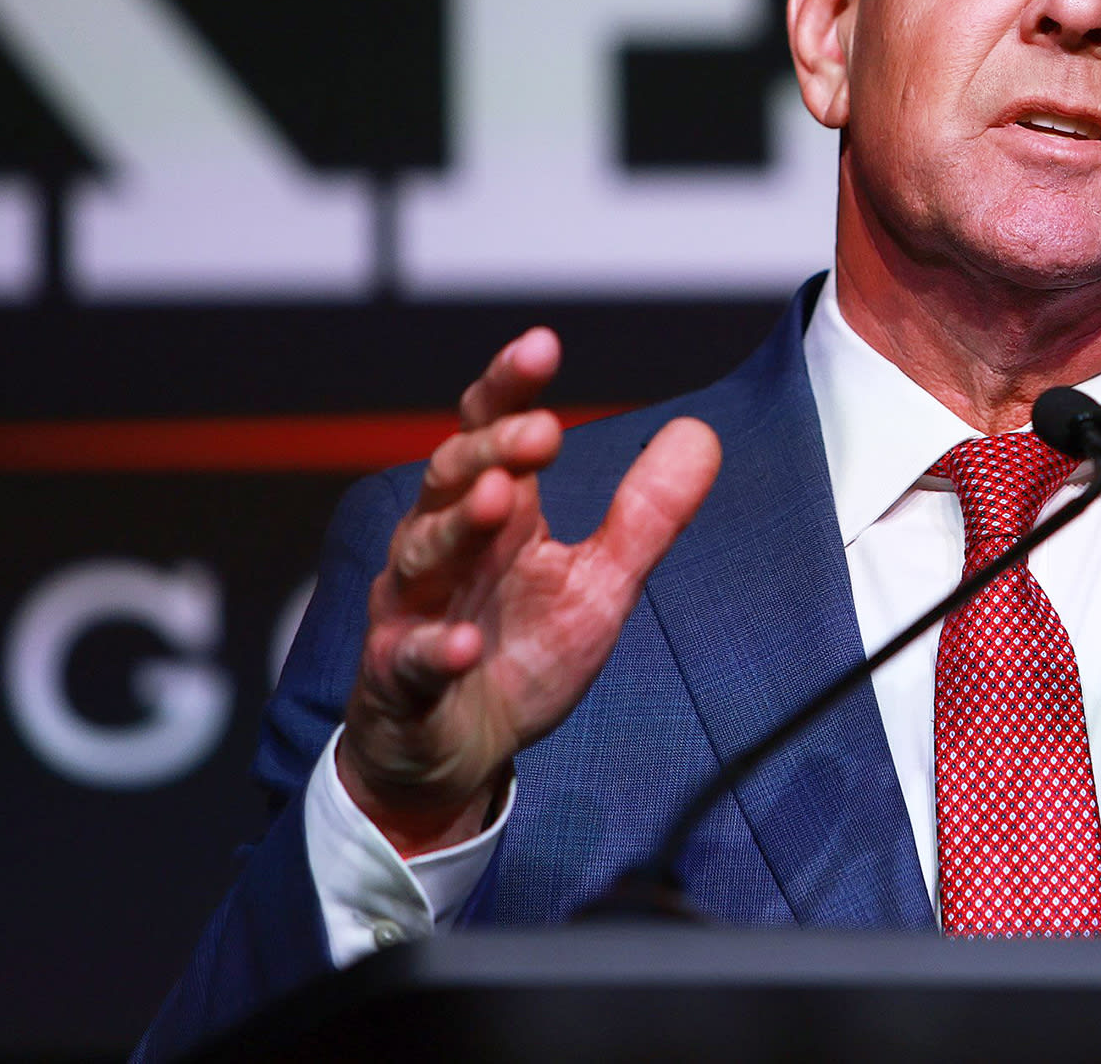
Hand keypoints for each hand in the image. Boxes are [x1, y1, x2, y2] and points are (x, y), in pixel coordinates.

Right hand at [336, 327, 719, 854]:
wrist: (455, 754)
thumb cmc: (517, 653)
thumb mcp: (600, 584)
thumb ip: (645, 515)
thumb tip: (702, 432)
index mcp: (492, 517)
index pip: (488, 432)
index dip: (508, 388)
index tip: (543, 345)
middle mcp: (441, 549)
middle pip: (450, 477)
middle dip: (492, 449)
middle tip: (544, 430)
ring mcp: (411, 612)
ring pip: (421, 554)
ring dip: (457, 525)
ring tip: (499, 497)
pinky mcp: (399, 682)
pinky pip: (410, 660)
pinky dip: (434, 650)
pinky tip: (462, 643)